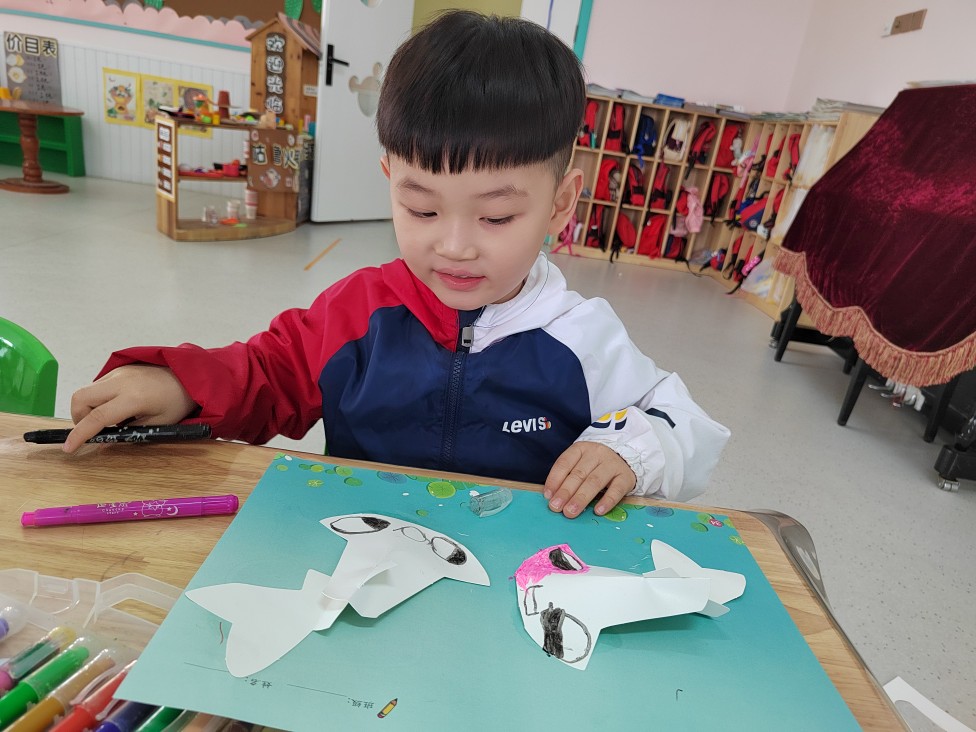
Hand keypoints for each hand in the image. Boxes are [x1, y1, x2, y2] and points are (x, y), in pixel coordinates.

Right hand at [64, 365, 197, 452]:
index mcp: (134, 398)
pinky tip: (117, 406)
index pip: (97, 417)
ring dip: (88, 408)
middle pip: (80, 398)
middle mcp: (121, 382)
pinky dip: (98, 399)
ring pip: (87, 391)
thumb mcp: (156, 424)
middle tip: (92, 430)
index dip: (80, 434)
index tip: (69, 447)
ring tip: (111, 419)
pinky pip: (98, 385)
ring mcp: (118, 372)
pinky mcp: (118, 369)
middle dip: (78, 417)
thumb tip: (102, 443)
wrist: (190, 376)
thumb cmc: (177, 401)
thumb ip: (128, 434)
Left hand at [543, 441, 635, 518]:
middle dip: (565, 492)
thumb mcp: (580, 464)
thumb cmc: (595, 466)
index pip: (565, 463)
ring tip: (571, 511)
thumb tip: (552, 497)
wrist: (625, 459)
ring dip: (581, 498)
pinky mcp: (625, 477)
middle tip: (556, 507)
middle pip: (578, 474)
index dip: (554, 479)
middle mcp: (597, 454)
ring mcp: (612, 464)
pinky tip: (598, 511)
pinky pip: (616, 490)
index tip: (548, 495)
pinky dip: (607, 501)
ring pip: (594, 482)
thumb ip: (567, 477)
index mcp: (581, 449)